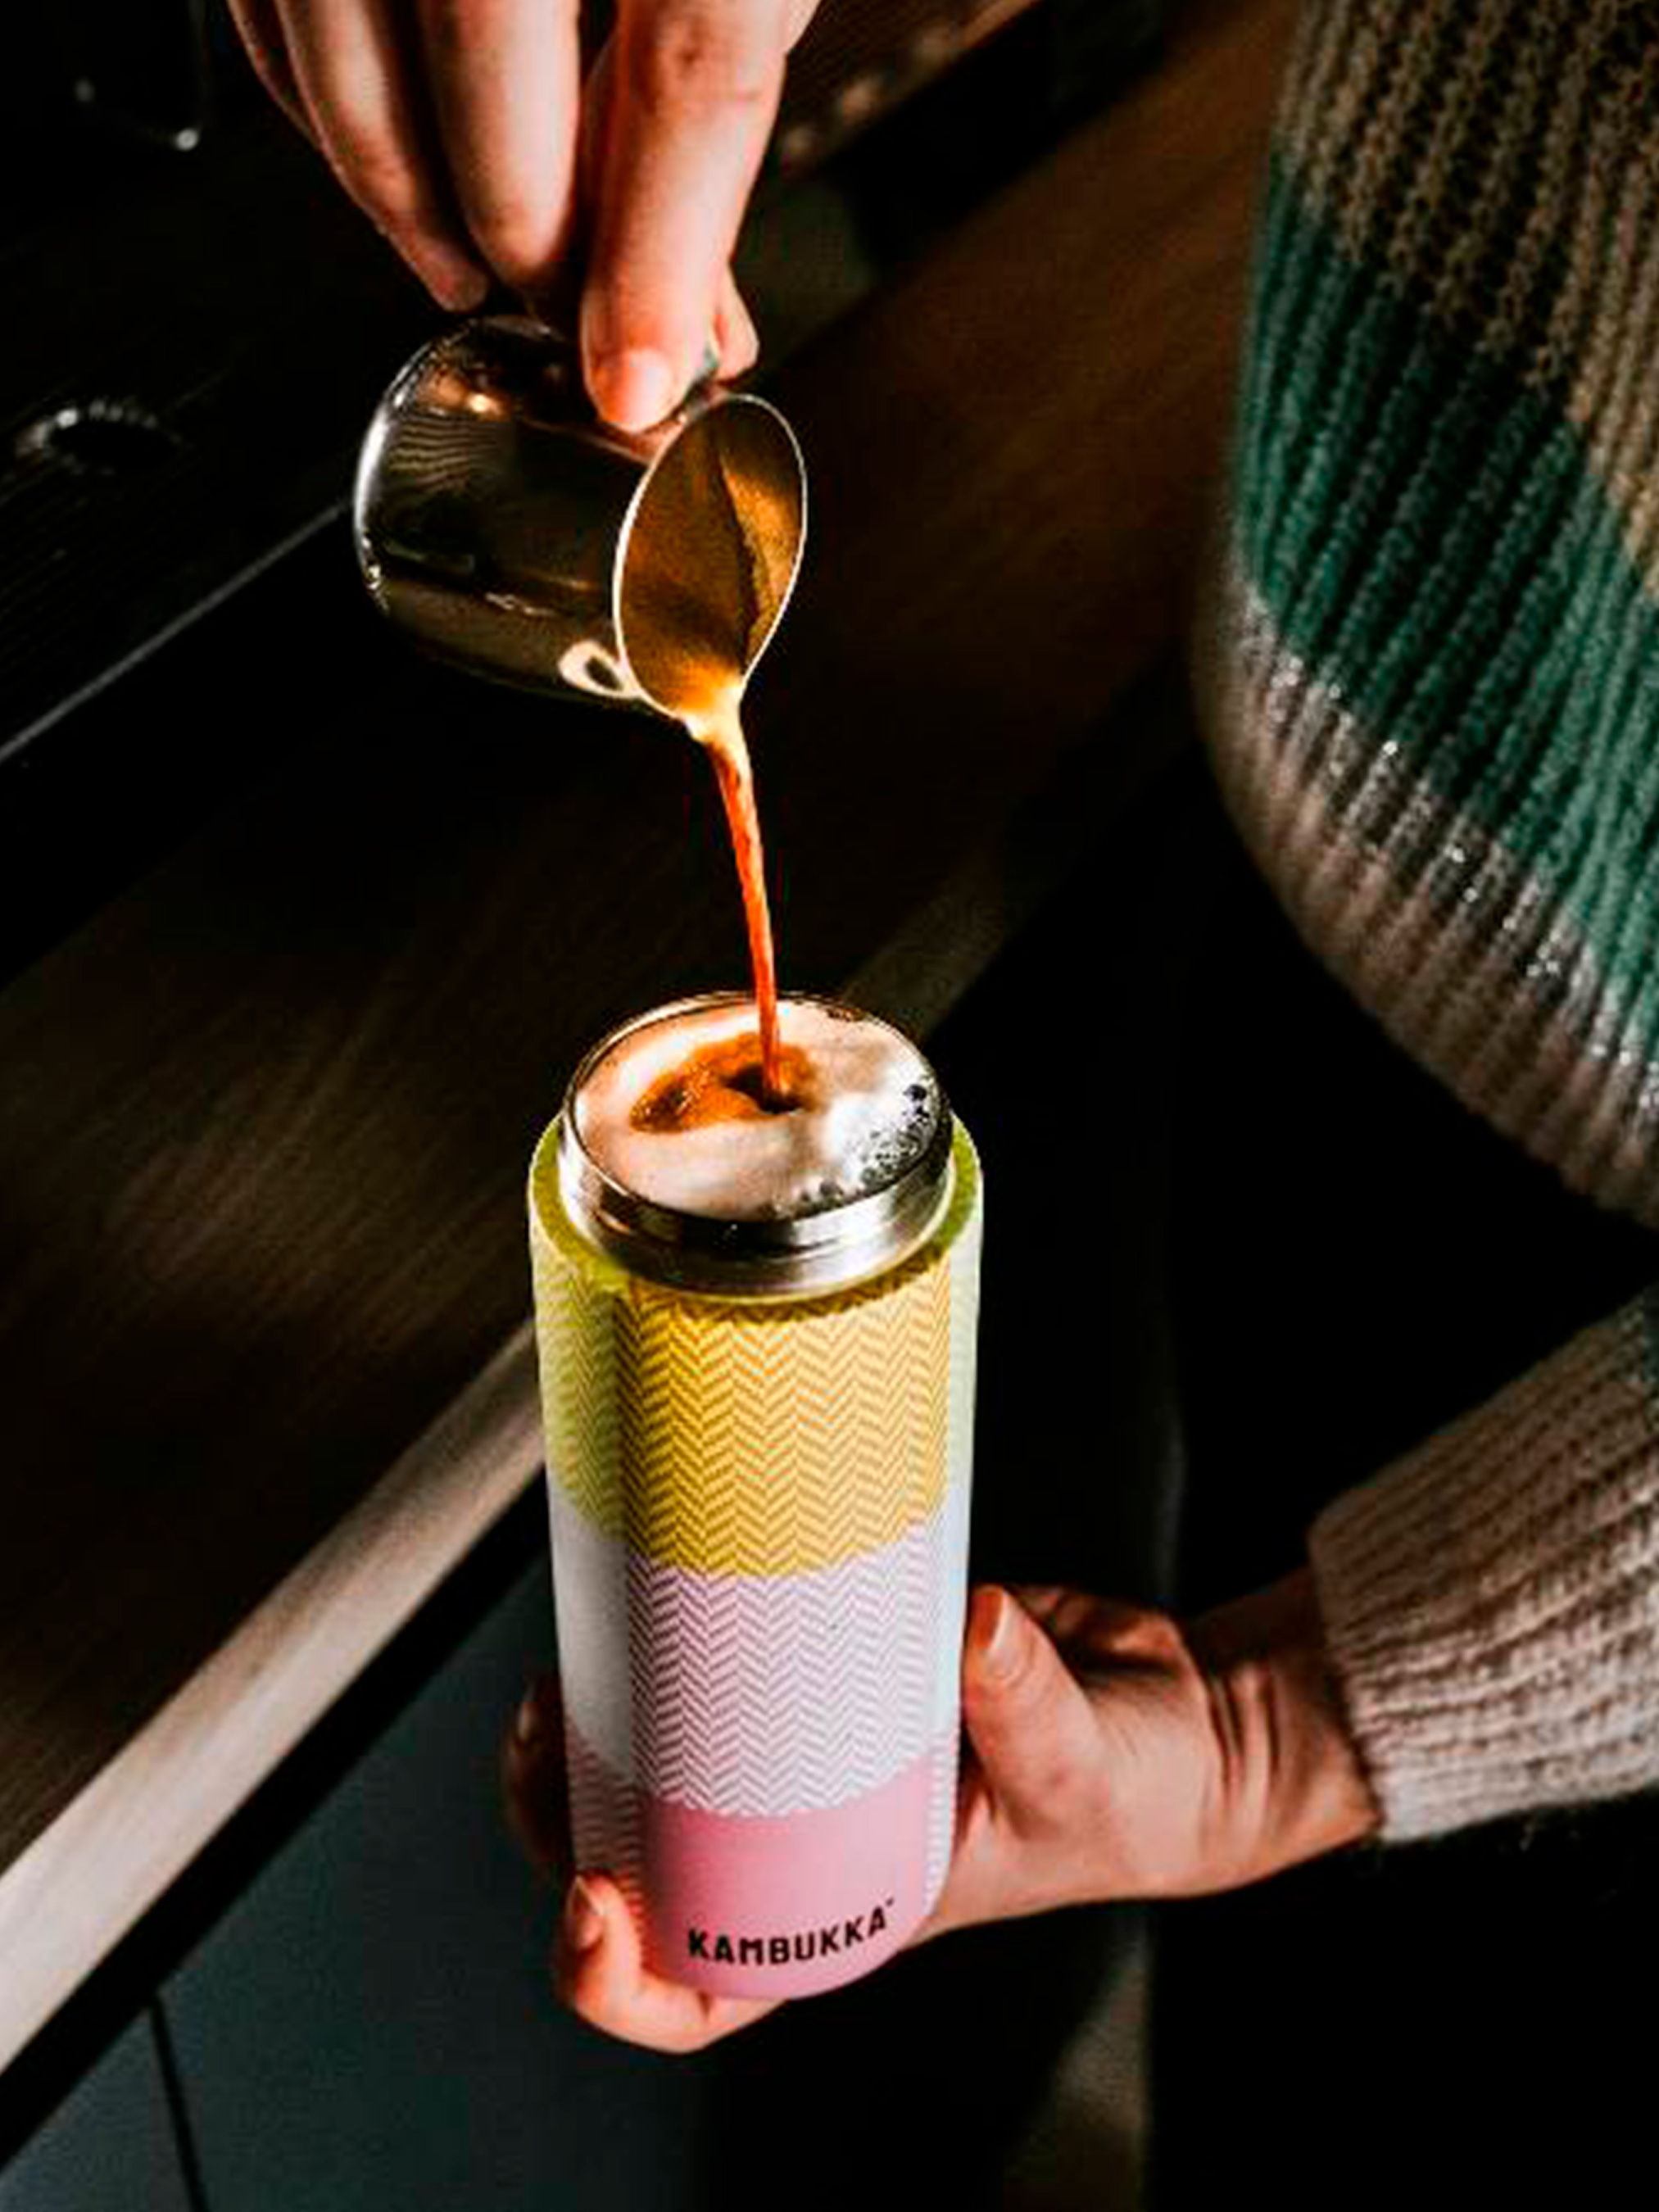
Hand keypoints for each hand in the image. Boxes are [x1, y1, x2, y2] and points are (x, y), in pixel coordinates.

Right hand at [225, 0, 818, 425]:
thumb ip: (708, 94)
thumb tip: (683, 311)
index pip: (689, 65)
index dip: (660, 252)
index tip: (643, 377)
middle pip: (494, 41)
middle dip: (523, 225)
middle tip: (556, 316)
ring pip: (348, 30)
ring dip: (402, 185)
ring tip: (467, 268)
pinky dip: (325, 100)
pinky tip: (390, 162)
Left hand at [502, 1569, 1380, 2053]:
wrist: (1170, 1718)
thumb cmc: (1128, 1791)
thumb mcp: (1081, 1769)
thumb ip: (1028, 1704)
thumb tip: (978, 1627)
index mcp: (840, 1916)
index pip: (698, 1991)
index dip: (617, 1973)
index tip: (592, 1899)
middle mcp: (800, 1846)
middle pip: (638, 1868)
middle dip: (558, 1816)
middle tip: (544, 1730)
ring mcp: (802, 1755)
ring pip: (654, 1763)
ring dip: (587, 1728)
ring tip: (564, 1664)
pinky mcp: (822, 1660)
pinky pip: (720, 1659)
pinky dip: (667, 1634)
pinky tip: (639, 1584)